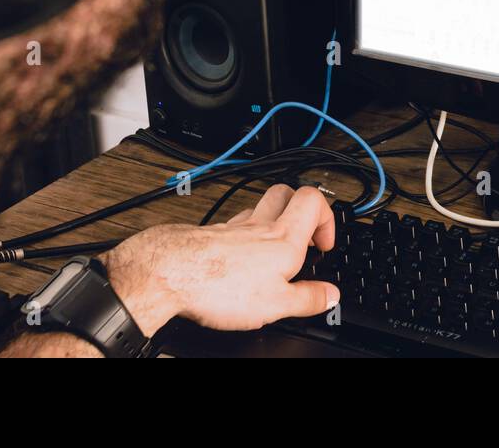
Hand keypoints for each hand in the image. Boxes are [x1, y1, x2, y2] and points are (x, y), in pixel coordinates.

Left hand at [100, 184, 338, 335]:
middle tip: (304, 234)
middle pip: (286, 192)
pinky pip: (235, 224)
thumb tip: (330, 295)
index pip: (313, 200)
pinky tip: (240, 255)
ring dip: (272, 218)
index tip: (324, 244)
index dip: (326, 217)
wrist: (168, 273)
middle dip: (300, 208)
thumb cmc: (219, 286)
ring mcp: (233, 228)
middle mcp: (259, 226)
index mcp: (283, 238)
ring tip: (274, 245)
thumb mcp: (275, 305)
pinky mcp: (211, 236)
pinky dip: (244, 234)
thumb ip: (307, 299)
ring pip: (259, 207)